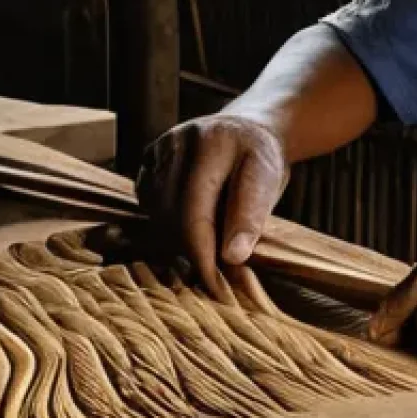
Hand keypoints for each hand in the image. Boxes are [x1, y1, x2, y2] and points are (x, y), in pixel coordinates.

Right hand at [136, 113, 289, 296]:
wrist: (247, 130)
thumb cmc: (261, 159)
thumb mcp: (269, 181)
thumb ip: (251, 215)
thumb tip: (232, 257)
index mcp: (213, 143)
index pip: (195, 212)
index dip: (201, 254)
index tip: (214, 286)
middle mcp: (179, 140)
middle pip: (170, 213)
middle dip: (190, 249)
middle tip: (214, 270)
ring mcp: (160, 146)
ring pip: (155, 209)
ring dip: (176, 236)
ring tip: (206, 242)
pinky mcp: (149, 155)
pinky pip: (147, 199)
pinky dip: (164, 217)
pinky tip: (189, 220)